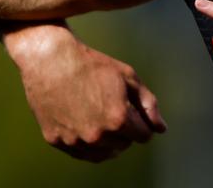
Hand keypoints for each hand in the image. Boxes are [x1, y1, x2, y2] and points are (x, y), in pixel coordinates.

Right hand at [7, 25, 165, 161]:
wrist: (50, 59)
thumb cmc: (92, 65)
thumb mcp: (128, 77)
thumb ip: (148, 105)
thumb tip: (161, 129)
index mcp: (118, 120)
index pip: (144, 136)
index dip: (141, 121)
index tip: (131, 107)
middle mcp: (96, 136)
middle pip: (124, 145)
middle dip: (123, 129)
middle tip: (109, 104)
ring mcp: (75, 141)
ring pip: (104, 152)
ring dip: (106, 138)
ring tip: (97, 113)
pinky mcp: (57, 141)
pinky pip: (82, 153)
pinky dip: (87, 142)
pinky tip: (83, 120)